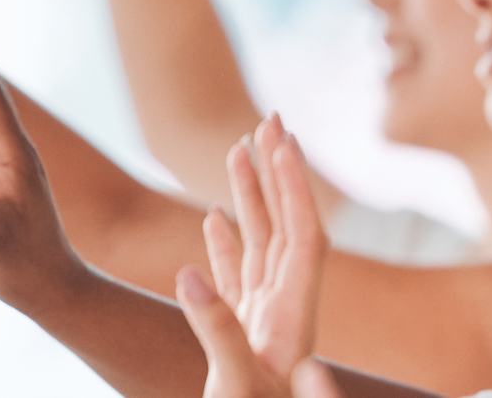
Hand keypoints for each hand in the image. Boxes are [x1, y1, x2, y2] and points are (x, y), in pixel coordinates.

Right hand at [177, 117, 342, 397]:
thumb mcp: (234, 384)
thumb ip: (217, 330)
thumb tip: (189, 273)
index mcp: (294, 319)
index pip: (303, 237)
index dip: (294, 187)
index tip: (281, 141)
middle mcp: (286, 315)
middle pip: (290, 230)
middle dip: (281, 176)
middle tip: (272, 120)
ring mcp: (266, 325)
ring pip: (264, 249)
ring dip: (255, 199)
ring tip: (241, 150)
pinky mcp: (246, 339)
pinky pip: (240, 280)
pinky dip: (228, 246)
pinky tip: (215, 221)